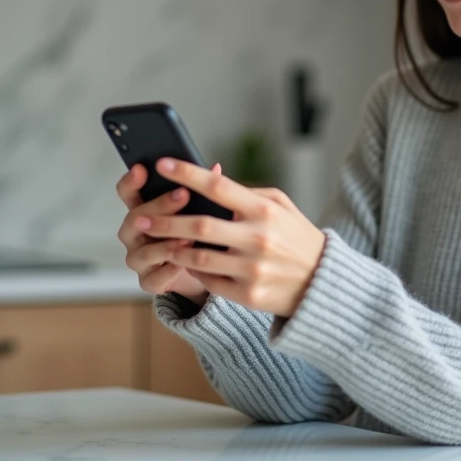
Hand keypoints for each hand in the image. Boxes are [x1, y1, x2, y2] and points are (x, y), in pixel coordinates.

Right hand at [116, 163, 223, 303]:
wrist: (202, 270)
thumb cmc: (196, 233)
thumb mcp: (198, 209)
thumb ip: (201, 190)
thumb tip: (216, 169)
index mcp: (143, 210)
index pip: (128, 193)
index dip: (131, 181)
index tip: (141, 168)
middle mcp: (135, 234)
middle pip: (135, 218)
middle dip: (159, 206)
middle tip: (183, 195)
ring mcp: (139, 259)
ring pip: (143, 251)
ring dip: (165, 242)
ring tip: (188, 235)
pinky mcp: (148, 282)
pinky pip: (154, 277)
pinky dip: (170, 270)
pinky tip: (185, 263)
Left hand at [133, 158, 327, 317]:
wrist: (322, 283)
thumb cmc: (297, 237)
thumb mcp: (282, 206)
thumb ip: (248, 193)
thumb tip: (211, 182)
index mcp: (265, 211)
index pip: (218, 187)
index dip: (188, 174)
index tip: (162, 164)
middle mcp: (259, 238)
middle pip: (199, 225)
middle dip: (163, 220)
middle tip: (138, 217)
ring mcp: (253, 269)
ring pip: (198, 257)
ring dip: (172, 248)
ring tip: (156, 242)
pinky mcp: (249, 295)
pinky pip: (210, 282)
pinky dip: (194, 271)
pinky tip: (185, 263)